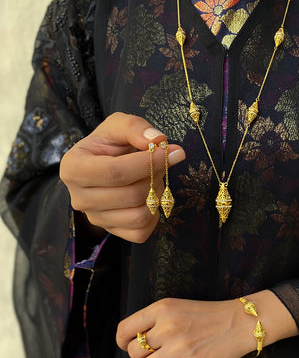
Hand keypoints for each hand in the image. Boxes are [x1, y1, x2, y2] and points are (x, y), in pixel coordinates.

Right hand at [60, 112, 184, 242]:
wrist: (104, 164)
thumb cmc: (109, 145)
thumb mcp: (118, 125)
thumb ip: (135, 127)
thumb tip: (158, 140)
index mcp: (73, 169)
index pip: (115, 172)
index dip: (146, 163)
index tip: (166, 153)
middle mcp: (79, 198)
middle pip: (130, 195)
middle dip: (154, 177)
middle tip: (161, 163)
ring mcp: (95, 218)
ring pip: (139, 215)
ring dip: (156, 195)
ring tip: (153, 179)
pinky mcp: (112, 231)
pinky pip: (141, 232)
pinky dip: (154, 216)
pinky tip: (149, 197)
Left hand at [116, 291, 298, 357]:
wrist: (240, 321)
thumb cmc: (208, 314)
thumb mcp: (177, 306)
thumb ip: (154, 320)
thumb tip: (131, 342)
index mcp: (162, 308)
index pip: (124, 329)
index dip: (123, 341)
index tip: (129, 345)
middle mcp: (168, 326)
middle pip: (133, 352)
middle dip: (144, 355)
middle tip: (161, 351)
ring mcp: (180, 346)